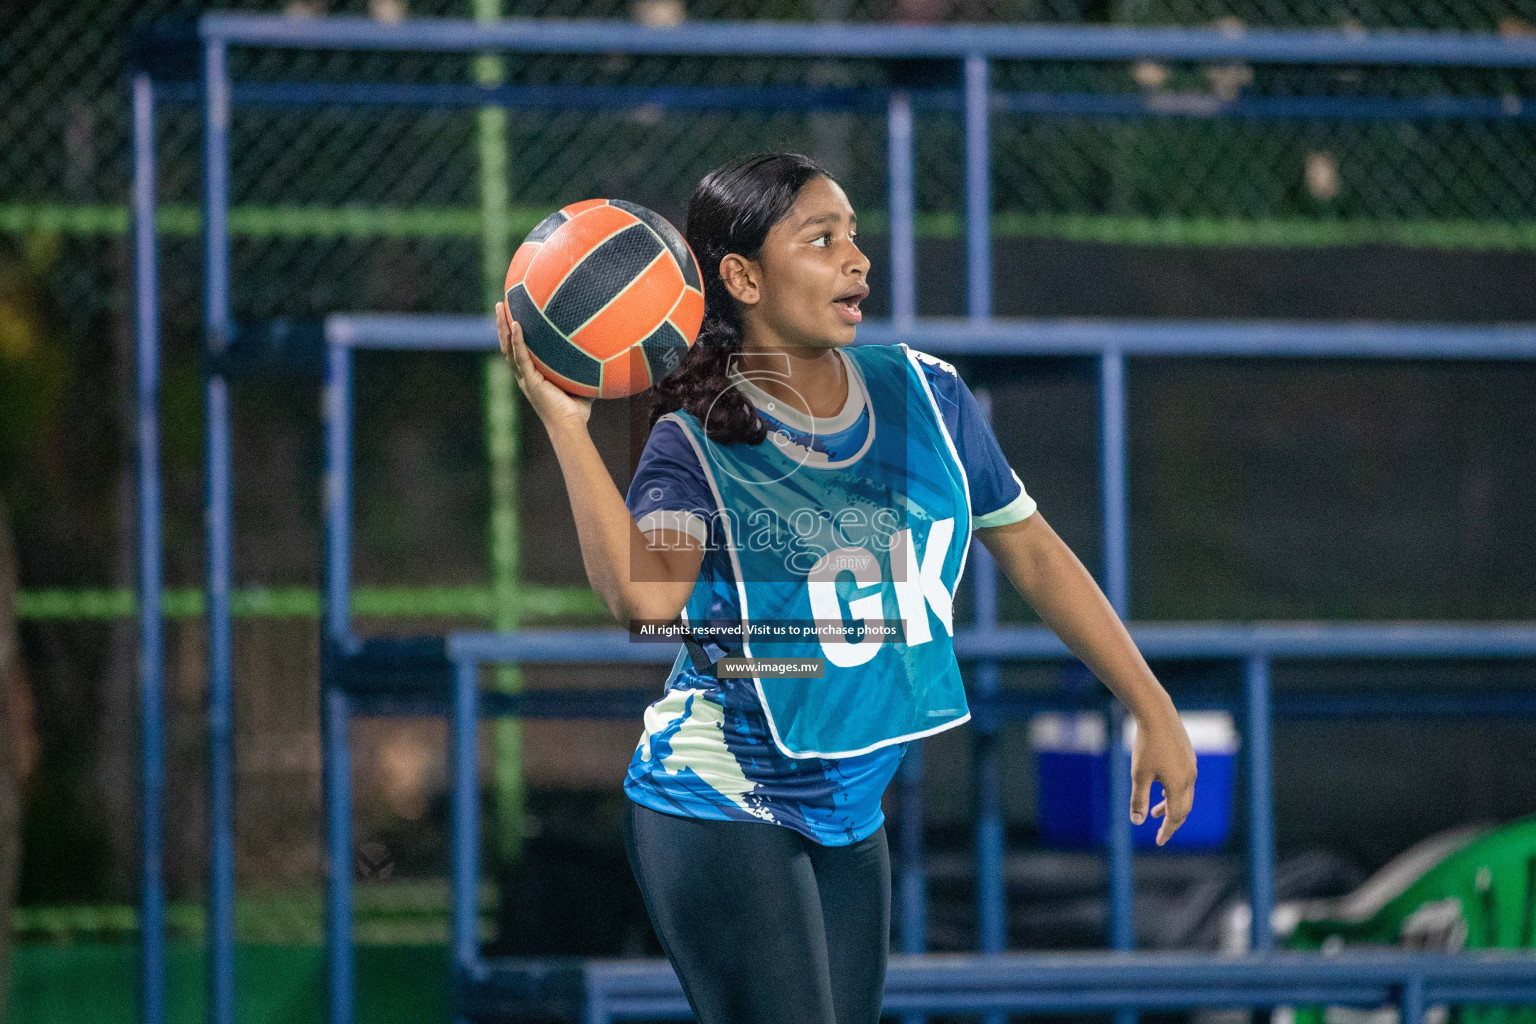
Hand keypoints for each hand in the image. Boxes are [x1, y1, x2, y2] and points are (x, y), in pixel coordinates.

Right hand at [496, 300, 593, 427]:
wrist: (570, 427)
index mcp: (532, 376)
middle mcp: (525, 375)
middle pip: (507, 345)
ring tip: (500, 306)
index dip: (513, 334)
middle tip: (500, 304)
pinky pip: (521, 356)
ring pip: (508, 348)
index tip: (512, 315)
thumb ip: (584, 369)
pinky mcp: (530, 381)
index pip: (518, 351)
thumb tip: (603, 352)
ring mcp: (526, 378)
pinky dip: (518, 340)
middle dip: (502, 324)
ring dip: (503, 327)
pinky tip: (517, 324)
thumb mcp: (580, 384)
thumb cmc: (576, 411)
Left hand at [1129, 707, 1197, 845]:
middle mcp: (1190, 777)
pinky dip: (1174, 791)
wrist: (1157, 714)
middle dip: (1172, 821)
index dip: (1167, 831)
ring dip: (1171, 805)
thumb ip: (1139, 799)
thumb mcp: (1139, 775)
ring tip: (1155, 811)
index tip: (1159, 842)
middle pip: (1184, 808)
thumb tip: (1137, 822)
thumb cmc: (1146, 745)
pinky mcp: (1188, 756)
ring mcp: (1191, 765)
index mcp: (1179, 785)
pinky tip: (1160, 787)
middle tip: (1160, 832)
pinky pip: (1184, 781)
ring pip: (1184, 794)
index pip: (1176, 816)